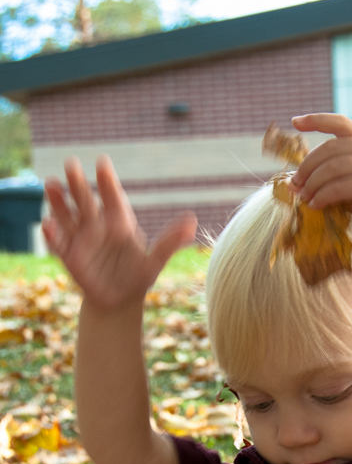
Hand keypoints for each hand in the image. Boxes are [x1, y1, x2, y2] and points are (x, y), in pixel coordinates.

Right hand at [43, 155, 197, 310]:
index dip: (108, 182)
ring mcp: (82, 239)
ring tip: (51, 184)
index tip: (103, 163)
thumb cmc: (138, 277)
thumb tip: (192, 222)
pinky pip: (59, 243)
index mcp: (119, 223)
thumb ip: (170, 242)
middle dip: (78, 184)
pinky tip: (46, 224)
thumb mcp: (155, 261)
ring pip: (68, 216)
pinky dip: (52, 234)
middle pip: (87, 201)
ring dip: (58, 202)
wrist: (119, 300)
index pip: (113, 199)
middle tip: (71, 163)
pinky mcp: (70, 256)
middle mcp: (98, 226)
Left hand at [287, 113, 351, 250]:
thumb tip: (296, 177)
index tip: (295, 121)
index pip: (340, 122)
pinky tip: (315, 205)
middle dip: (307, 165)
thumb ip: (333, 174)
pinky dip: (322, 196)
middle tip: (295, 183)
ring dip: (312, 183)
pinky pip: (339, 187)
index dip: (316, 120)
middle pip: (329, 148)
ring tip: (303, 197)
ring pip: (331, 167)